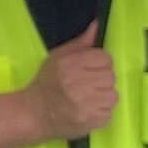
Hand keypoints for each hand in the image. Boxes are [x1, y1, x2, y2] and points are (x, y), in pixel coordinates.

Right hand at [0, 24, 117, 147]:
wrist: (34, 114)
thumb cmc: (47, 83)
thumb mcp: (58, 57)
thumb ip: (80, 43)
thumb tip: (97, 25)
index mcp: (71, 65)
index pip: (105, 58)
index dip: (99, 62)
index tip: (90, 68)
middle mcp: (79, 85)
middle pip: (110, 76)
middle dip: (102, 79)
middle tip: (88, 84)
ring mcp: (85, 105)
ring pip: (113, 95)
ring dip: (103, 96)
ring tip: (89, 98)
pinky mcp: (90, 121)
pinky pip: (108, 113)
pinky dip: (100, 112)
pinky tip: (87, 110)